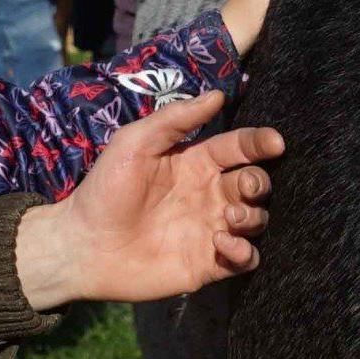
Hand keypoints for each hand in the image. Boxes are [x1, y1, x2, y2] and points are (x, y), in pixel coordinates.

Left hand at [14, 91, 283, 306]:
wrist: (83, 246)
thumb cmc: (105, 189)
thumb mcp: (135, 142)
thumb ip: (176, 119)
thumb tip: (218, 94)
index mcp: (196, 163)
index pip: (240, 147)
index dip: (261, 142)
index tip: (275, 142)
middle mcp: (208, 195)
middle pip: (256, 183)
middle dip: (260, 182)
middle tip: (243, 187)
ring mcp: (210, 229)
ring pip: (257, 220)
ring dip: (254, 216)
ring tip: (230, 217)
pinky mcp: (208, 264)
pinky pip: (246, 259)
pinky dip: (245, 252)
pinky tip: (223, 244)